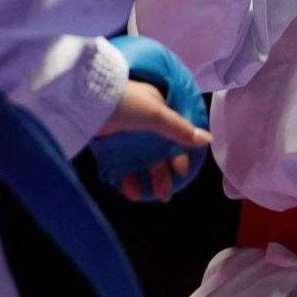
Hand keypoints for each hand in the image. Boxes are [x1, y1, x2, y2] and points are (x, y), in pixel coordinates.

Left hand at [94, 80, 211, 202]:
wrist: (88, 100)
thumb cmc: (128, 103)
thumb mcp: (157, 114)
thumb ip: (180, 129)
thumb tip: (208, 139)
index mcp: (157, 110)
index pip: (174, 136)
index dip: (179, 155)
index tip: (180, 172)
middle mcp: (142, 123)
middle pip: (156, 152)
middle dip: (162, 174)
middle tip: (164, 196)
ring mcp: (124, 135)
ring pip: (138, 161)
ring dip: (143, 179)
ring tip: (142, 197)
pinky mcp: (107, 145)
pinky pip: (119, 165)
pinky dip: (125, 177)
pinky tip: (128, 190)